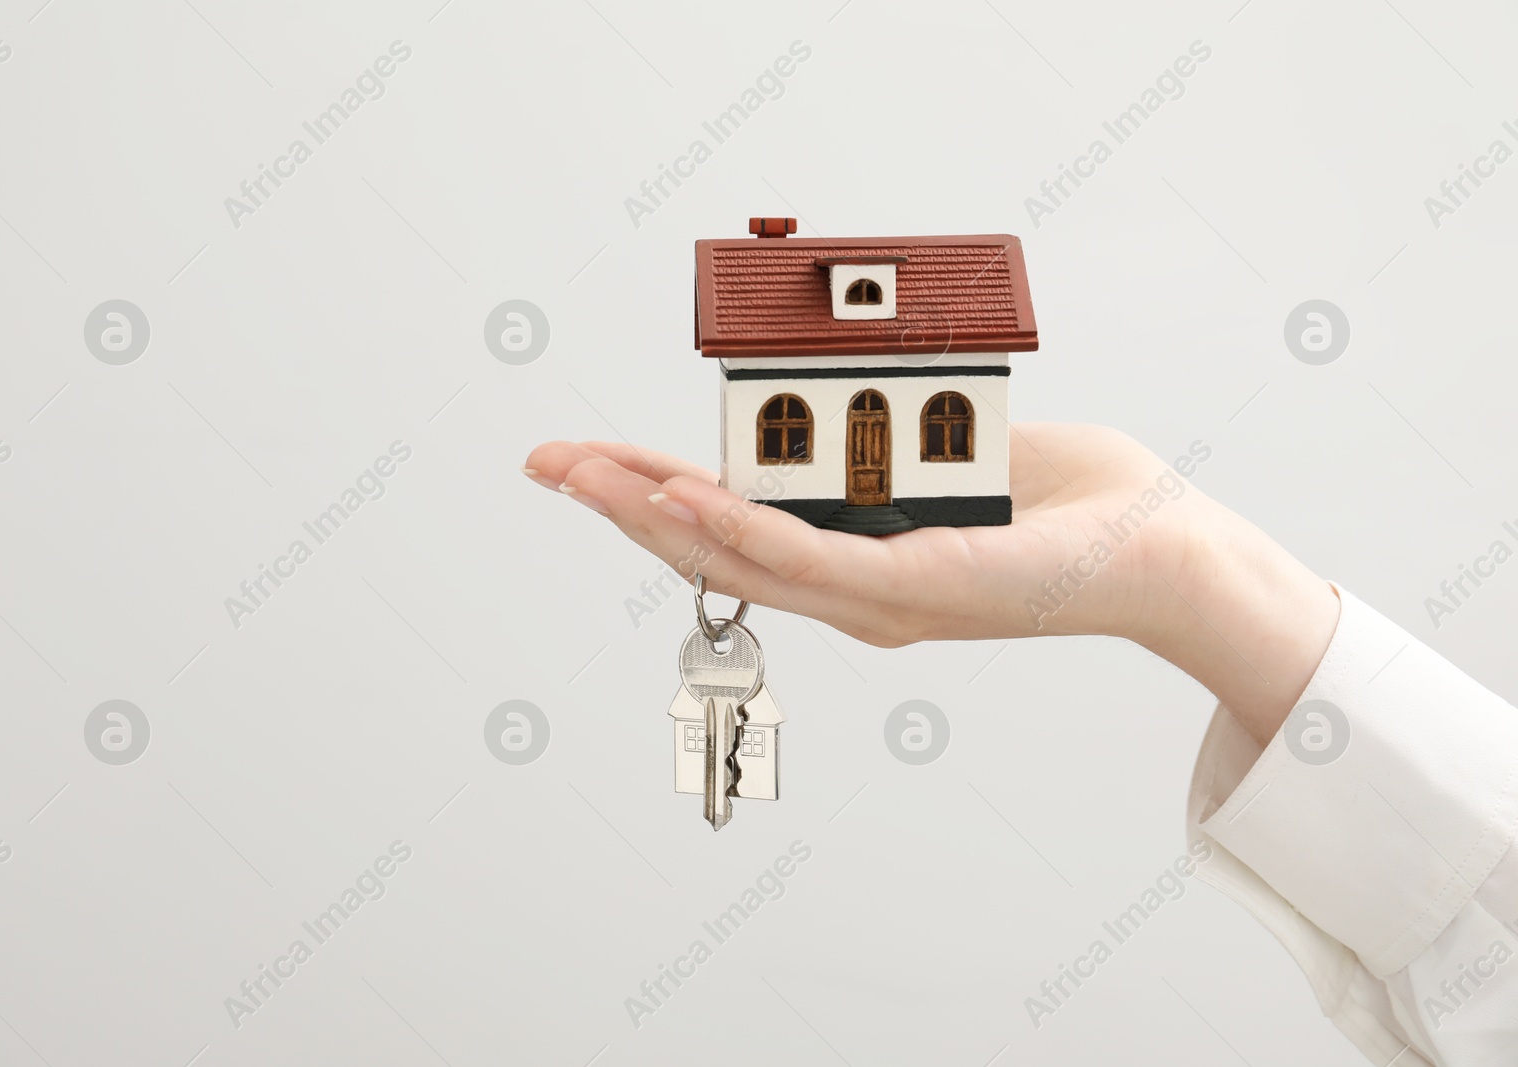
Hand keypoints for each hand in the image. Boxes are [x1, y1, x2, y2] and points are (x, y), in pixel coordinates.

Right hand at [525, 423, 1337, 743]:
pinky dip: (739, 529)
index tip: (593, 458)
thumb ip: (875, 443)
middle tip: (547, 462)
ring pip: (740, 556)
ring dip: (655, 514)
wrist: (1154, 547)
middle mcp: (851, 589)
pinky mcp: (911, 590)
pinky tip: (683, 501)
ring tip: (585, 474)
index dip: (654, 494)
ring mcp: (875, 597)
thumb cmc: (1063, 505)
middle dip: (620, 504)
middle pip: (712, 548)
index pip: (732, 524)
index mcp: (852, 556)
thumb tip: (826, 408)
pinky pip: (808, 558)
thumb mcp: (946, 452)